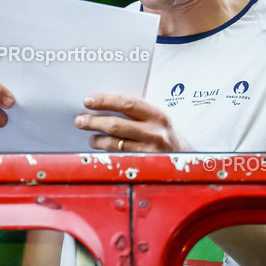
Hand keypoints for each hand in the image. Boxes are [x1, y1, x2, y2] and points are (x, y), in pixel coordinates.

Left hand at [74, 93, 191, 152]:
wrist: (186, 158)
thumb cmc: (166, 134)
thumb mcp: (157, 118)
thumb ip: (137, 111)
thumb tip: (105, 105)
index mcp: (157, 115)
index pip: (127, 103)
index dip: (105, 100)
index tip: (88, 100)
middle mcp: (155, 132)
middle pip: (116, 124)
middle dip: (93, 121)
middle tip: (80, 120)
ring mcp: (149, 151)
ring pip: (114, 143)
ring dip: (96, 139)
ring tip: (90, 136)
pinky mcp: (144, 165)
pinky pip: (118, 156)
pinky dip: (105, 150)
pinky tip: (99, 147)